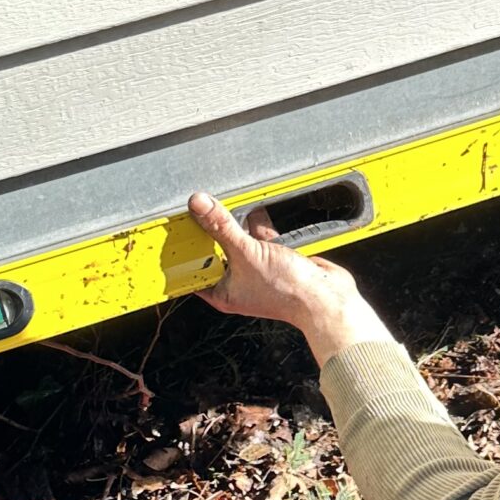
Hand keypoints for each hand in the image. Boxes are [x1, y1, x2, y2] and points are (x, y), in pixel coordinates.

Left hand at [186, 191, 395, 363]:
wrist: (326, 298)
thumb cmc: (287, 291)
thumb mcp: (247, 253)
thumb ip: (222, 227)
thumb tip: (199, 205)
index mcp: (222, 292)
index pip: (193, 269)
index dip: (182, 250)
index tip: (173, 227)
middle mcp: (237, 282)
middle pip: (214, 250)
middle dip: (208, 229)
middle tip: (196, 207)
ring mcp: (256, 269)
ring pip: (237, 240)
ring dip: (234, 223)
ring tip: (222, 202)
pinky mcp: (274, 258)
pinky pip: (258, 236)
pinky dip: (257, 223)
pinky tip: (254, 207)